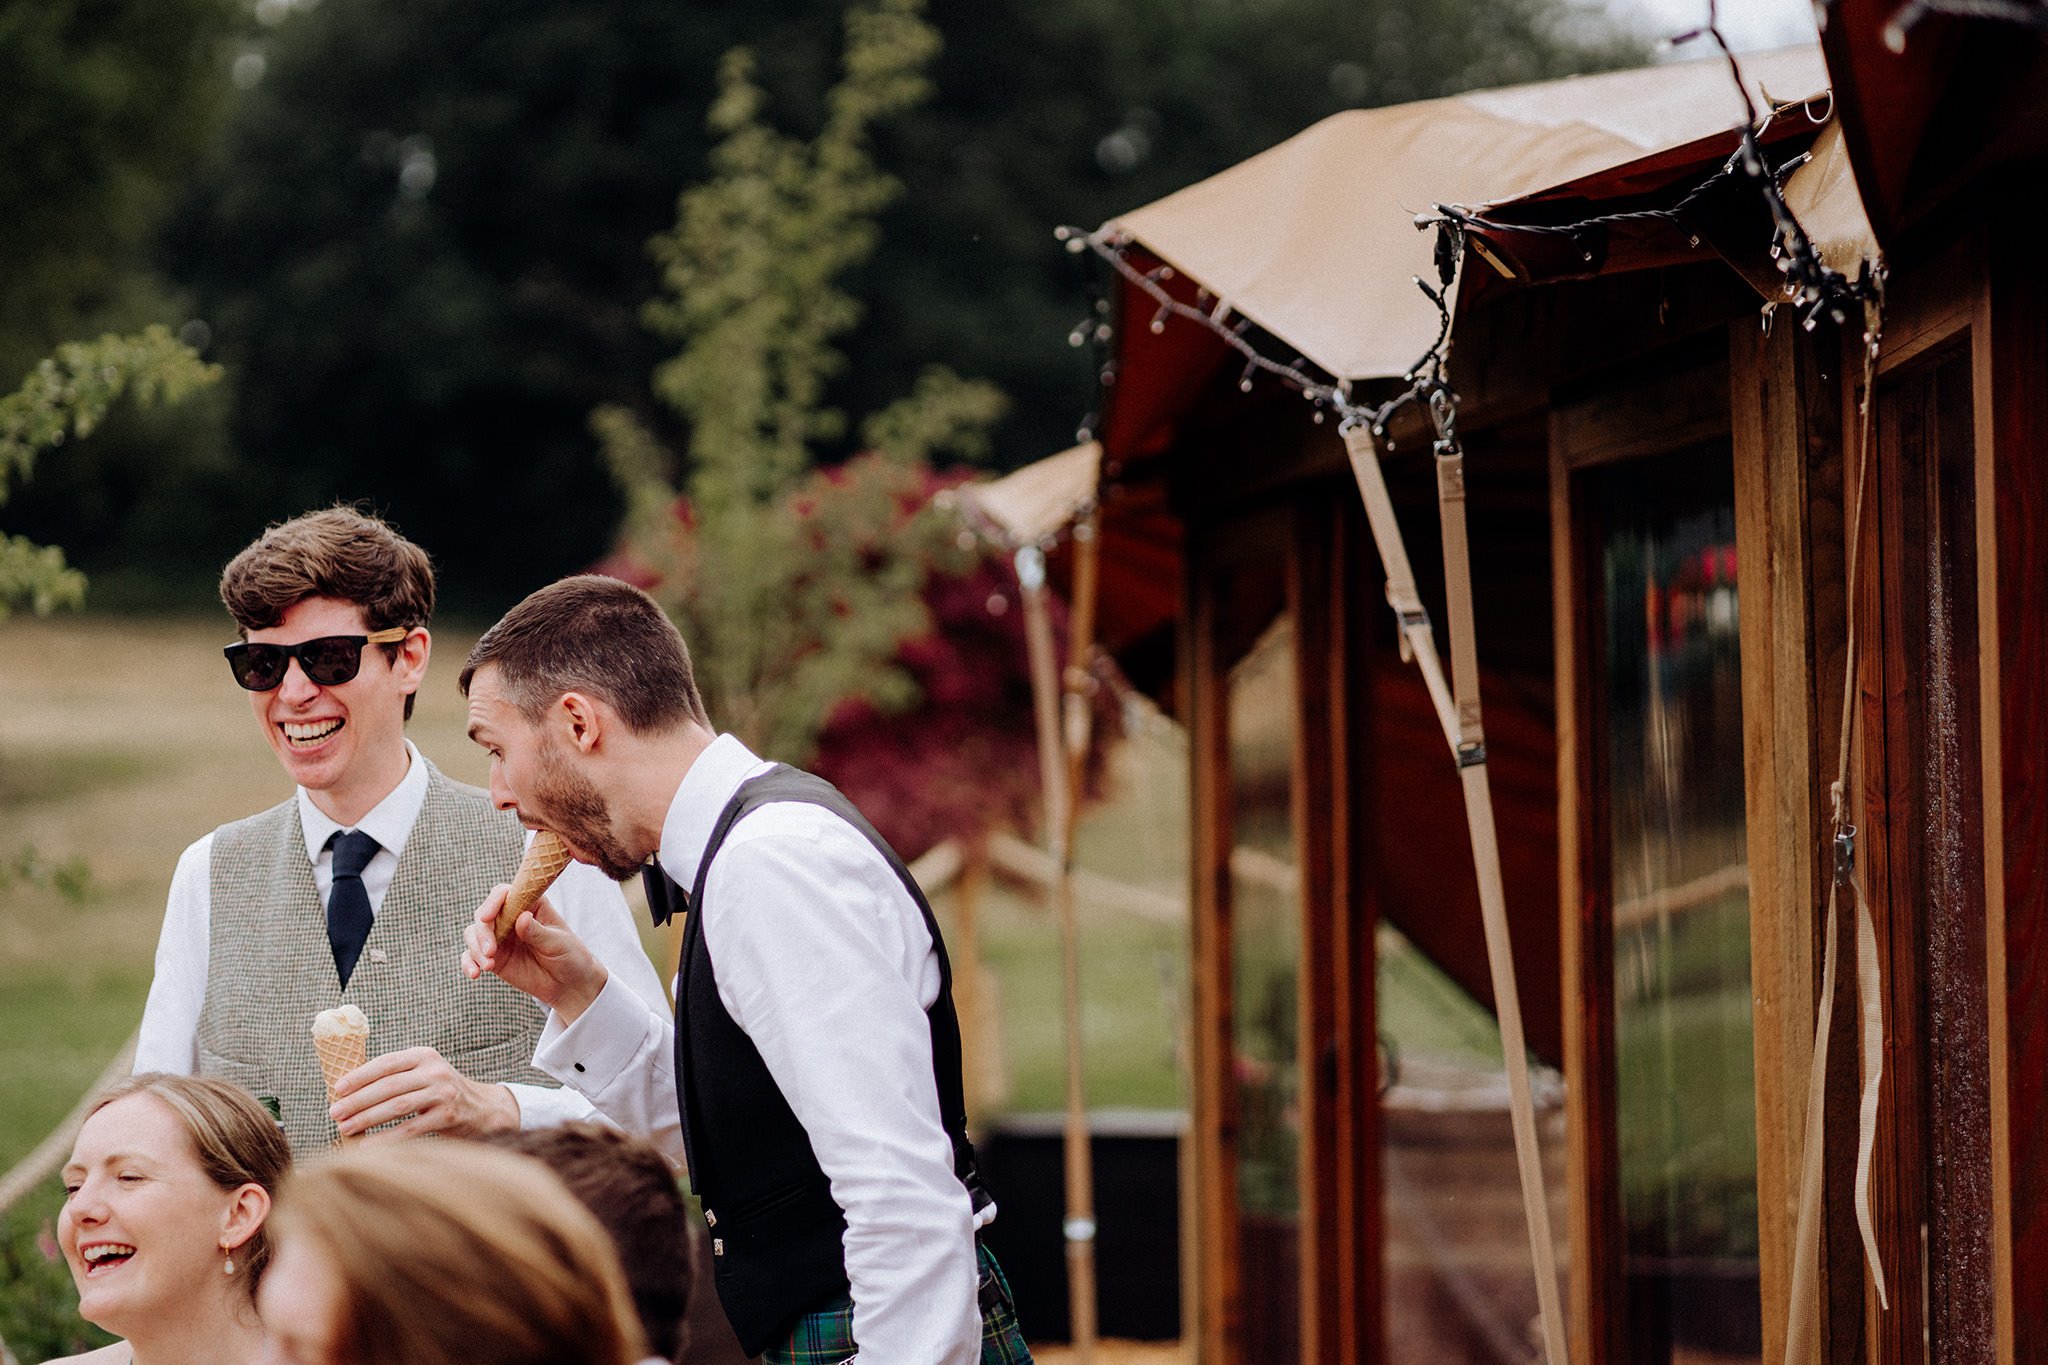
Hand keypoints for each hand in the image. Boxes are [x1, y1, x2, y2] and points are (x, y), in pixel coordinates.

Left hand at [329, 1046, 519, 1138]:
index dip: (359, 1075)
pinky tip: (368, 1146)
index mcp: (424, 1055)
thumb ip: (395, 1077)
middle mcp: (436, 1070)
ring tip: (345, 1128)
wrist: (482, 1108)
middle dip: (358, 1100)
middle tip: (334, 1113)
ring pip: (398, 1106)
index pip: (386, 1063)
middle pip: (389, 1085)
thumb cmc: (439, 1093)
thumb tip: (346, 1092)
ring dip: (367, 1118)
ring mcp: (444, 1093)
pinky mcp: (449, 1116)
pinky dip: (387, 1138)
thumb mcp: (422, 1074)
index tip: (337, 1089)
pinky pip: (411, 1129)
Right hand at [462, 883, 608, 1022]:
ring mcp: (500, 937)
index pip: (504, 894)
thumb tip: (521, 918)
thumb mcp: (558, 943)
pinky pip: (471, 956)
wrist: (568, 983)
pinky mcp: (493, 957)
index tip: (487, 917)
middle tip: (491, 952)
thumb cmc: (569, 956)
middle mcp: (510, 917)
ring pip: (473, 934)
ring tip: (488, 966)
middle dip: (482, 932)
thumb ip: (538, 932)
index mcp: (529, 904)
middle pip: (484, 914)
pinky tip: (474, 974)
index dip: (493, 902)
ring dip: (475, 949)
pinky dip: (468, 963)